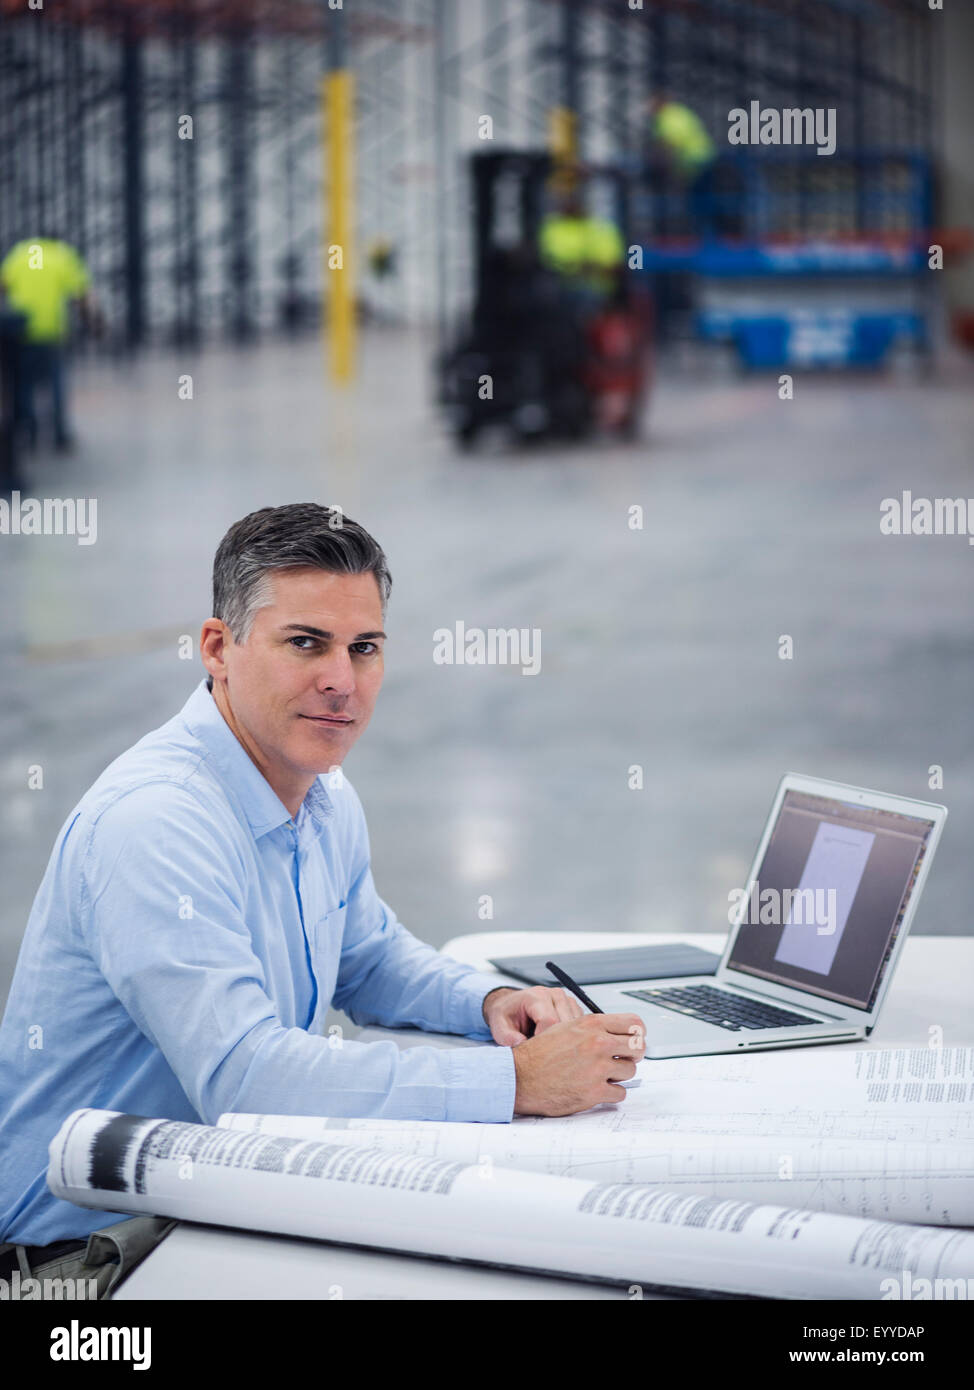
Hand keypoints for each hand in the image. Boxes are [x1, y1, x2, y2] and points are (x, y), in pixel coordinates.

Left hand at [481, 985, 584, 1044]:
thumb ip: (507, 1036)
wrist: (512, 1005)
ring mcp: (567, 1000)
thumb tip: (521, 1044)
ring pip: (575, 1027)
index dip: (543, 1040)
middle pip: (565, 1025)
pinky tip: (556, 1041)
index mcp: (536, 996)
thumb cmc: (507, 1014)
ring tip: (547, 1044)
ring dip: (563, 1040)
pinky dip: (570, 1037)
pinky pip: (579, 1027)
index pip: (550, 1021)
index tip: (534, 1050)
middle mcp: (555, 995)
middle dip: (555, 1042)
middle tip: (542, 1053)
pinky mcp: (574, 1008)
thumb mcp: (498, 1026)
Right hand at [511, 1013, 646, 1115]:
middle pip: (638, 1048)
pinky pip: (620, 1093)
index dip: (637, 1034)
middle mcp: (597, 1043)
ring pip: (630, 1071)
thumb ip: (594, 1029)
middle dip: (632, 1055)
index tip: (633, 1041)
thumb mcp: (566, 1028)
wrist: (519, 1077)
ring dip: (618, 1075)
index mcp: (592, 1024)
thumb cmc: (539, 1053)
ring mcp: (597, 1068)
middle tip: (621, 1060)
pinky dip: (610, 1093)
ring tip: (600, 1075)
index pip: (635, 1024)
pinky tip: (595, 1088)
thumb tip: (619, 1034)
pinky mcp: (594, 1091)